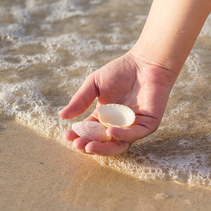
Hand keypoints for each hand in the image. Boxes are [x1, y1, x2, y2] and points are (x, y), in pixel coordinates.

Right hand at [58, 51, 176, 154]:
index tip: (67, 136)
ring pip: (118, 145)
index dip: (78, 136)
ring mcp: (133, 127)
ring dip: (104, 148)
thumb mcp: (94, 84)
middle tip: (77, 145)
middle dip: (89, 146)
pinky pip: (134, 135)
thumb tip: (61, 116)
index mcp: (105, 118)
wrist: (145, 62)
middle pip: (103, 143)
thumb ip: (80, 100)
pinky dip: (122, 135)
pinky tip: (110, 131)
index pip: (90, 132)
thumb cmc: (120, 71)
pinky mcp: (148, 124)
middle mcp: (118, 126)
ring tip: (89, 145)